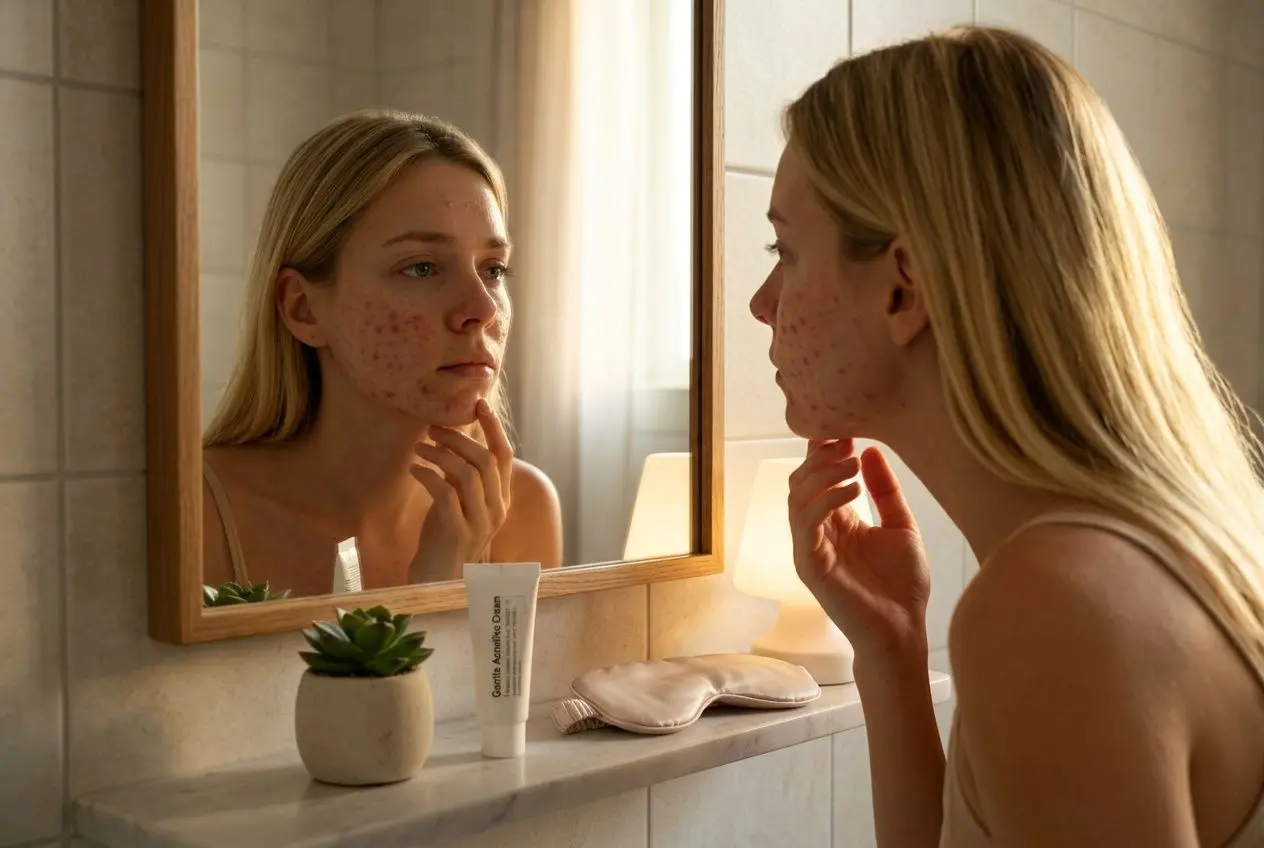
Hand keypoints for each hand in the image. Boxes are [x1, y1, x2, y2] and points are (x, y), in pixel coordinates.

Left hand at [409, 398, 513, 581]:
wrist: (436, 579)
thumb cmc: (444, 536)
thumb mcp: (459, 501)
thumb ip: (463, 475)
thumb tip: (454, 438)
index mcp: (500, 499)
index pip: (504, 455)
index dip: (493, 427)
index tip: (479, 404)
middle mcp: (496, 510)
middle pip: (486, 460)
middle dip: (459, 438)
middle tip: (433, 428)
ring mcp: (479, 522)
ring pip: (468, 473)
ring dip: (441, 453)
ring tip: (420, 447)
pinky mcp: (458, 532)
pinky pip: (445, 492)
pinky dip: (428, 474)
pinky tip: (414, 469)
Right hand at [789, 439, 930, 665]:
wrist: (904, 630)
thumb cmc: (903, 585)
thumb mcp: (900, 525)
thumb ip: (885, 490)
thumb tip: (870, 449)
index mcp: (836, 520)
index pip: (817, 476)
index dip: (824, 450)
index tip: (846, 430)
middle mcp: (817, 531)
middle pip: (801, 480)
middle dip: (821, 456)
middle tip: (847, 442)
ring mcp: (810, 547)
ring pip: (798, 497)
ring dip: (822, 473)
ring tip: (852, 463)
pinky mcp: (809, 564)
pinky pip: (805, 523)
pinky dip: (824, 500)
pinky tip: (852, 489)